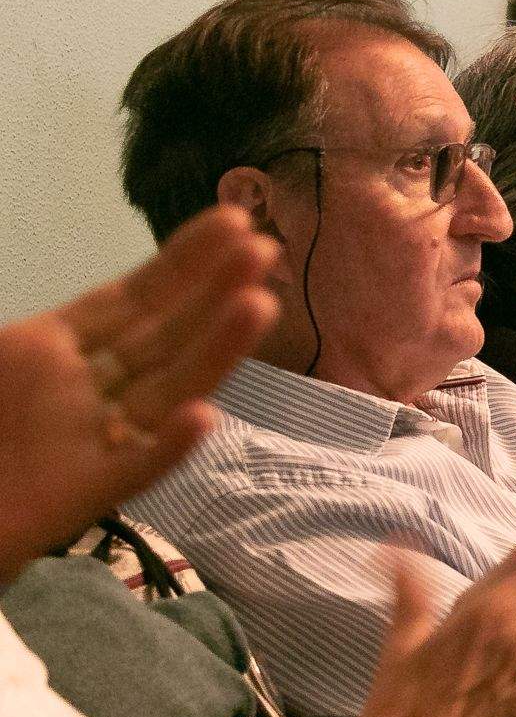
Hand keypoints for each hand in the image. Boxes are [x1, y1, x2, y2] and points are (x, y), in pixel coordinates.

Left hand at [0, 206, 278, 580]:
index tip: (233, 222)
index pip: (130, 299)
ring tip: (260, 305)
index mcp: (51, 348)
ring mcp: (95, 441)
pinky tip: (203, 419)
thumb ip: (48, 327)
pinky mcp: (89, 494)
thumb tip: (104, 289)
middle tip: (265, 248)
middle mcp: (88, 388)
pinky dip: (170, 447)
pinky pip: (135, 468)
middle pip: (162, 335)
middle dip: (214, 290)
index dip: (182, 261)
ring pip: (166, 391)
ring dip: (216, 350)